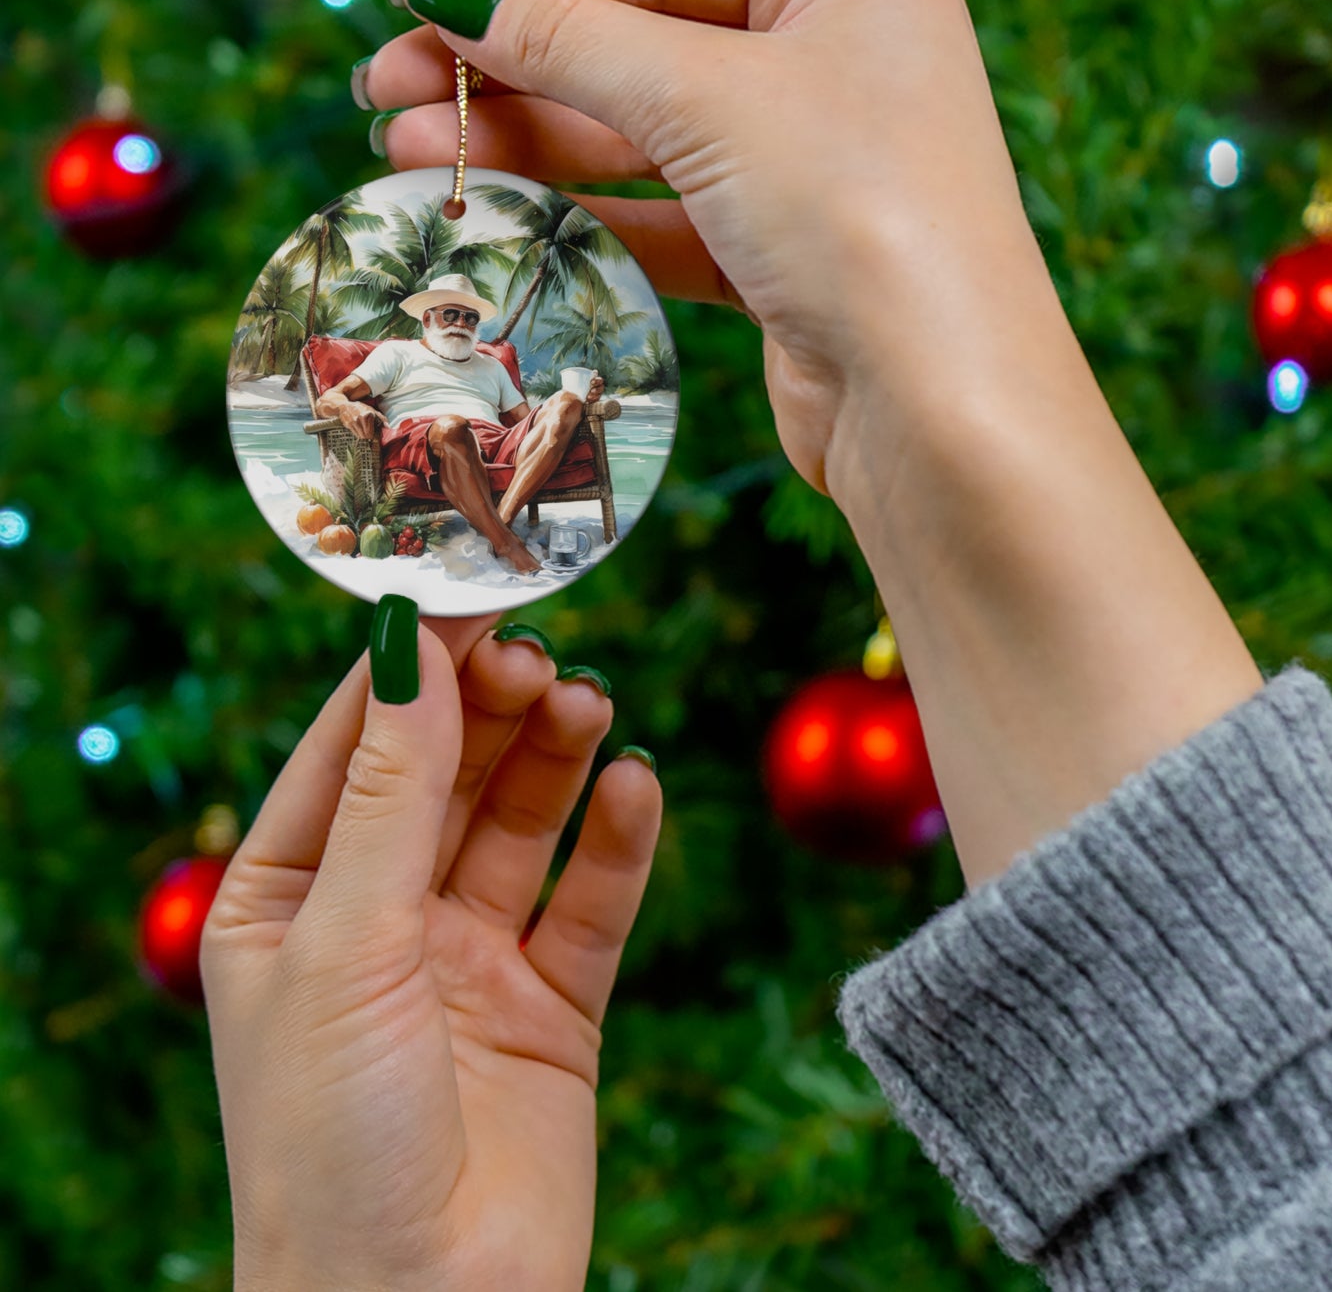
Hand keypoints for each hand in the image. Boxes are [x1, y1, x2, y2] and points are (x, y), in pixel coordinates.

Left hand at [201, 615, 661, 1291]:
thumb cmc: (331, 1140)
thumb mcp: (345, 942)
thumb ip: (391, 793)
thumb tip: (409, 646)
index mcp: (290, 899)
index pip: (353, 749)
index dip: (410, 671)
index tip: (469, 596)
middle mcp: (380, 920)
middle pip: (447, 775)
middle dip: (492, 710)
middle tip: (542, 656)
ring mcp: (469, 961)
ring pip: (522, 824)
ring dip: (556, 758)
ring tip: (589, 704)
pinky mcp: (553, 1006)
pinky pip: (591, 902)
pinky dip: (618, 841)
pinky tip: (636, 786)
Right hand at [337, 399, 387, 439]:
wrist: (345, 405)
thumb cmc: (360, 408)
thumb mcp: (371, 410)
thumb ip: (381, 417)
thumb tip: (388, 426)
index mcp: (369, 414)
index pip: (372, 431)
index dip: (372, 435)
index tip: (372, 435)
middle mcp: (361, 417)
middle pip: (366, 435)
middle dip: (368, 436)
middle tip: (368, 435)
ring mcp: (354, 421)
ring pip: (360, 436)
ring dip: (362, 436)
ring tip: (363, 433)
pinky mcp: (348, 424)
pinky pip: (355, 434)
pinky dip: (357, 434)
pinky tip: (357, 429)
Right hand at [363, 0, 1051, 497]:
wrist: (938, 407)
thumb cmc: (858, 213)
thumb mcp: (706, 98)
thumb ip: (571, 39)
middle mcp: (835, 56)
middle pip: (638, 42)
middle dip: (509, 66)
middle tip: (385, 88)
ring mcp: (811, 161)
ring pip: (642, 136)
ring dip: (527, 144)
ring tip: (406, 153)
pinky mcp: (784, 255)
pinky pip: (665, 216)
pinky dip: (583, 215)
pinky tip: (495, 213)